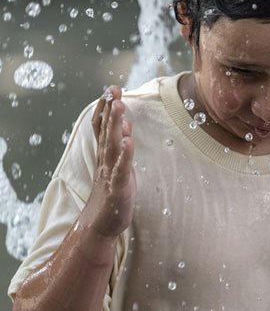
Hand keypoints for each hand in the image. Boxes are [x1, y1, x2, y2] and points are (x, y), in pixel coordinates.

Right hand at [84, 86, 134, 238]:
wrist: (101, 222)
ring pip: (112, 145)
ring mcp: (110, 172)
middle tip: (113, 90)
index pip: (101, 126)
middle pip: (106, 131)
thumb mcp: (116, 163)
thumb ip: (118, 143)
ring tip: (119, 107)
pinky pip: (121, 168)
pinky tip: (128, 141)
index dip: (105, 108)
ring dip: (115, 125)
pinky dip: (124, 155)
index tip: (110, 88)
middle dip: (110, 109)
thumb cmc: (111, 190)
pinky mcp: (118, 186)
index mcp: (104, 153)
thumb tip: (122, 122)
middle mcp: (105, 159)